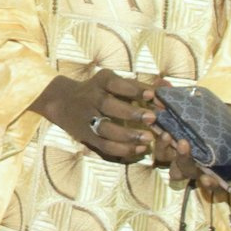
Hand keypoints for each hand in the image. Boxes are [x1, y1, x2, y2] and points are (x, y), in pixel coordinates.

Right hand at [30, 70, 152, 162]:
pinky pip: (104, 145)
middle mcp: (91, 98)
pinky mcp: (87, 136)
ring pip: (105, 128)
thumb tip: (166, 88)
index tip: (152, 94)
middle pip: (108, 105)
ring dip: (127, 135)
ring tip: (148, 139)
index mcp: (101, 82)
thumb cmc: (98, 90)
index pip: (116, 83)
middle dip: (131, 112)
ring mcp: (88, 118)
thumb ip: (139, 86)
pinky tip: (139, 149)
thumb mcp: (113, 82)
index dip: (133, 89)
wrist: (63, 102)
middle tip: (152, 118)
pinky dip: (122, 149)